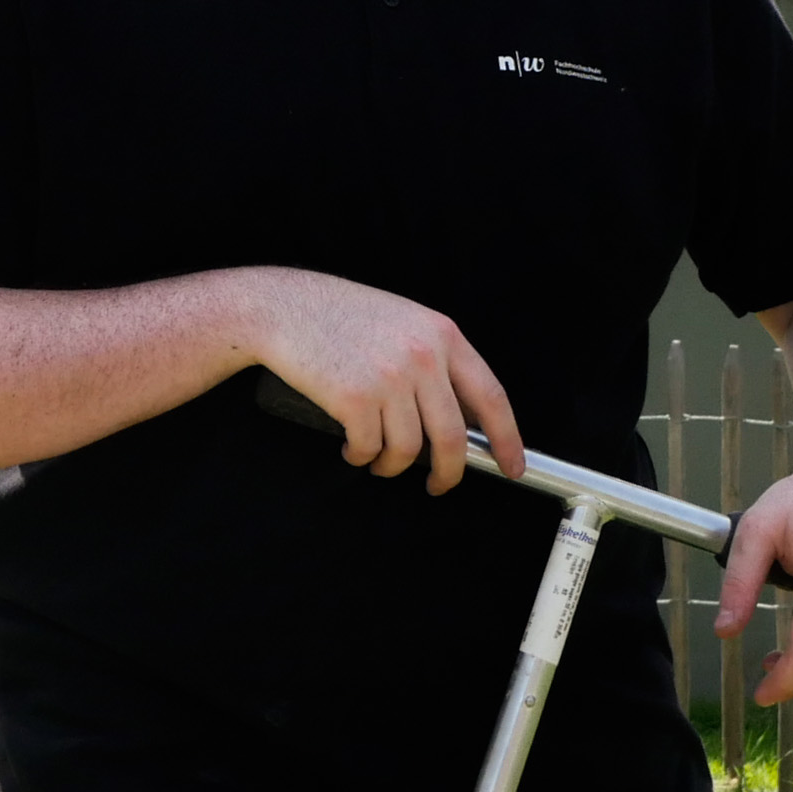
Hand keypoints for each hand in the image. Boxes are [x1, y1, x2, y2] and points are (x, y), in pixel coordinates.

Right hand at [247, 270, 523, 494]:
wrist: (281, 307)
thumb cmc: (337, 315)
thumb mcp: (402, 322)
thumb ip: (435, 360)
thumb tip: (463, 418)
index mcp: (441, 334)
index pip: (492, 396)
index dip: (507, 439)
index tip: (511, 465)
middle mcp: (422, 356)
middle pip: (452, 436)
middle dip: (449, 472)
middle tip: (439, 484)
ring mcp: (389, 378)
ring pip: (408, 449)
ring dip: (392, 465)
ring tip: (378, 459)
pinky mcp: (354, 398)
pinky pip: (370, 448)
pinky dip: (362, 457)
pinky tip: (353, 449)